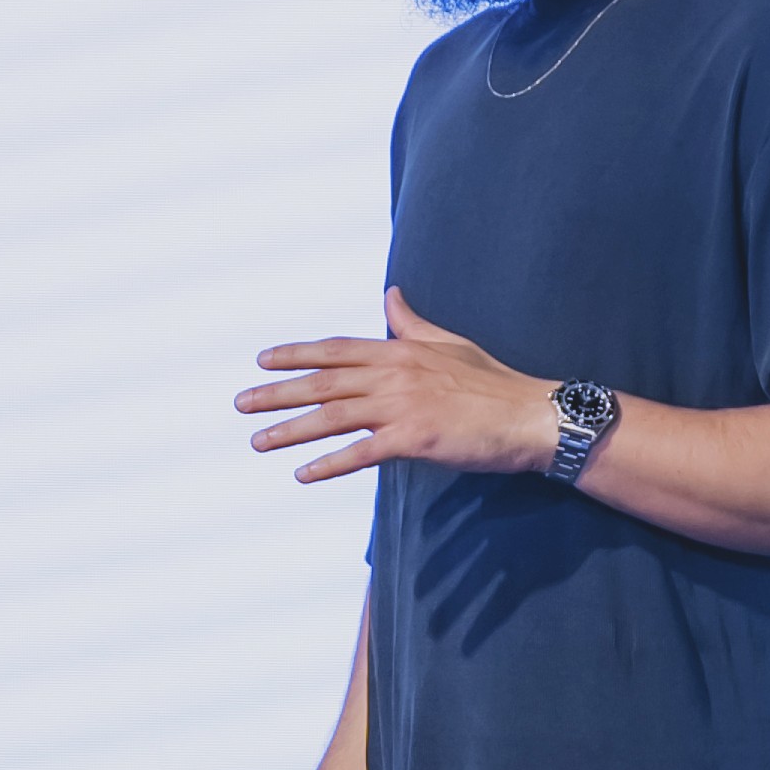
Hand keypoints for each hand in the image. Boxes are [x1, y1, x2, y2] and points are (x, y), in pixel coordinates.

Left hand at [237, 288, 555, 484]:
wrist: (529, 415)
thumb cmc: (492, 382)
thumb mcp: (448, 342)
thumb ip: (411, 323)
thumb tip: (389, 295)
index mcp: (400, 350)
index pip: (336, 349)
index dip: (296, 354)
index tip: (263, 361)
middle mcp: (394, 374)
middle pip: (324, 382)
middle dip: (278, 392)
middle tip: (241, 403)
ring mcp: (403, 406)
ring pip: (333, 416)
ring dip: (291, 429)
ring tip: (258, 441)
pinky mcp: (415, 438)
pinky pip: (362, 452)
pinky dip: (330, 463)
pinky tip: (303, 474)